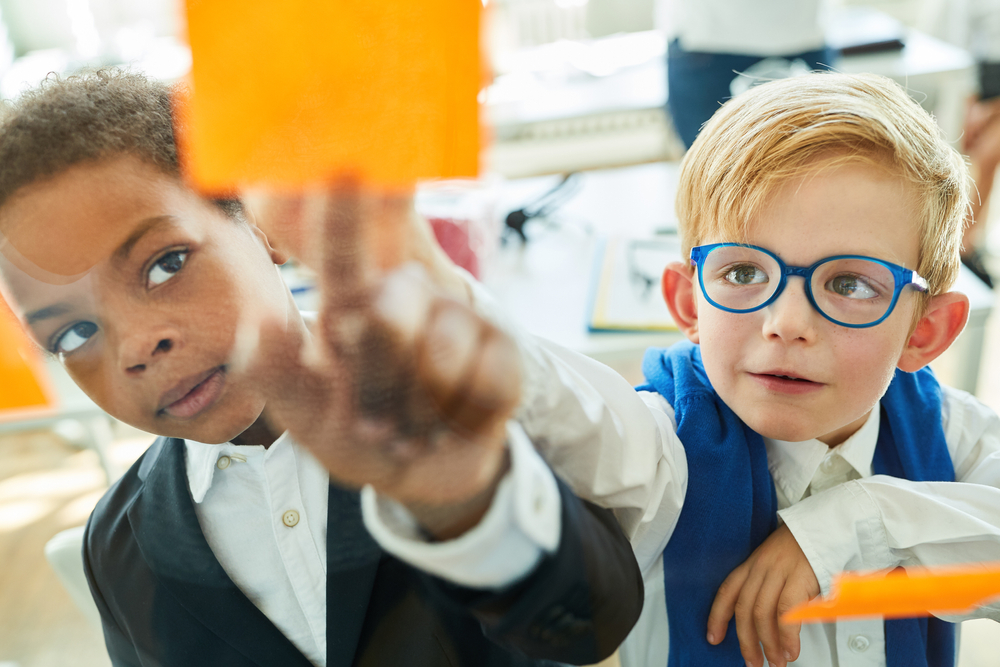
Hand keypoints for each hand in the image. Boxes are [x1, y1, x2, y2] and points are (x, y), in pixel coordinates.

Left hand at [247, 185, 521, 539]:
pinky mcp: (502, 349)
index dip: (342, 211)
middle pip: (395, 308)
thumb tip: (250, 331)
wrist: (430, 477)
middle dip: (383, 385)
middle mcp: (407, 299)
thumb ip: (282, 380)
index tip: (344, 166)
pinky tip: (455, 422)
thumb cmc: (363, 440)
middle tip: (378, 428)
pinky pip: (488, 377)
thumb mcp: (311, 422)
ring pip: (442, 351)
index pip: (342, 252)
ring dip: (423, 409)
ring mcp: (458, 319)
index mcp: (351, 307)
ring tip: (417, 426)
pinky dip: (465, 416)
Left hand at [706, 524, 819, 666]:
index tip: (713, 638)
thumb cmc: (803, 549)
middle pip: (744, 608)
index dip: (717, 616)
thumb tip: (762, 624)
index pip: (727, 591)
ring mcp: (779, 572)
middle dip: (746, 640)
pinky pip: (786, 613)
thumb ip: (766, 587)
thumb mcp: (776, 563)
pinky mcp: (799, 578)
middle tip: (753, 662)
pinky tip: (791, 650)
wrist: (827, 527)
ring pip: (762, 613)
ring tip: (775, 661)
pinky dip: (787, 636)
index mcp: (752, 564)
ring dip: (768, 643)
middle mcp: (761, 567)